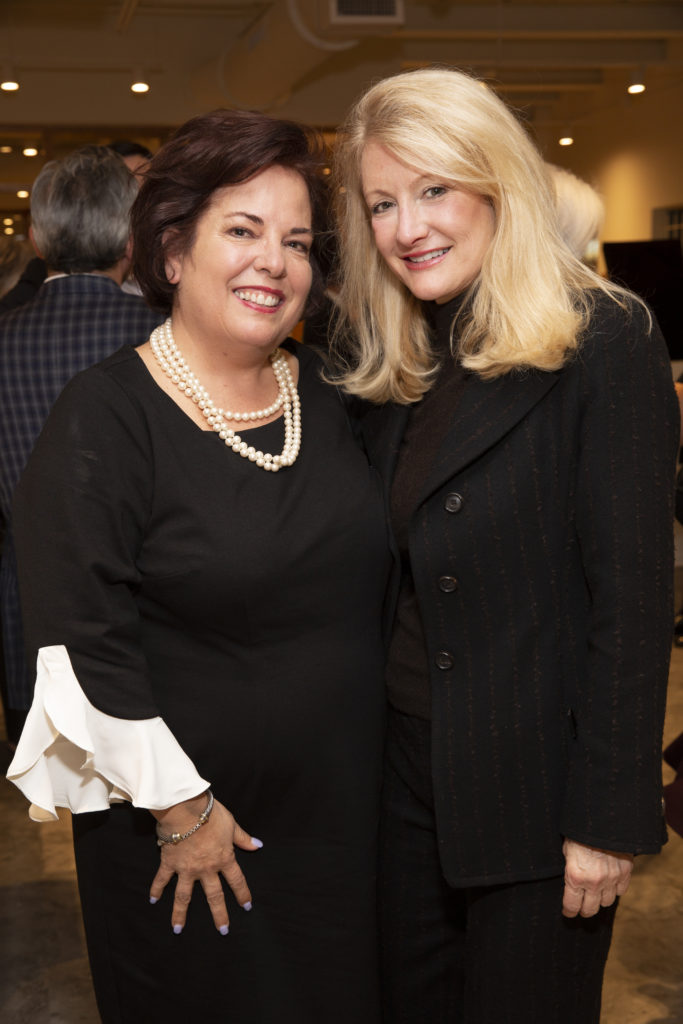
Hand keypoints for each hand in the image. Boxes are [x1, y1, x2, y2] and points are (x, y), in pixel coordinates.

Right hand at [149, 793, 261, 933]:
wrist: (185, 809)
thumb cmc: (211, 814)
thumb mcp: (232, 824)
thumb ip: (243, 838)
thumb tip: (258, 845)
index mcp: (223, 859)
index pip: (237, 881)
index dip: (243, 894)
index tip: (247, 907)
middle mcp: (206, 869)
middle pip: (214, 896)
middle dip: (219, 915)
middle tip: (223, 931)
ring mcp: (186, 869)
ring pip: (184, 896)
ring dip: (180, 914)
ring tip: (178, 929)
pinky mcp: (170, 863)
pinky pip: (162, 879)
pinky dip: (155, 889)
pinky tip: (152, 900)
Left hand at [562, 838, 632, 917]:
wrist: (601, 820)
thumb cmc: (579, 833)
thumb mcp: (566, 850)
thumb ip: (569, 868)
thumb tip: (569, 881)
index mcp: (575, 876)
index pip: (571, 905)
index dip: (569, 911)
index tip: (568, 912)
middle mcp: (593, 882)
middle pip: (590, 909)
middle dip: (584, 910)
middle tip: (582, 908)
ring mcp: (611, 878)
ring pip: (606, 902)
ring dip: (600, 900)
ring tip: (596, 895)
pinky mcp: (624, 873)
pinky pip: (621, 891)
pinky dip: (615, 890)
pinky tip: (610, 885)